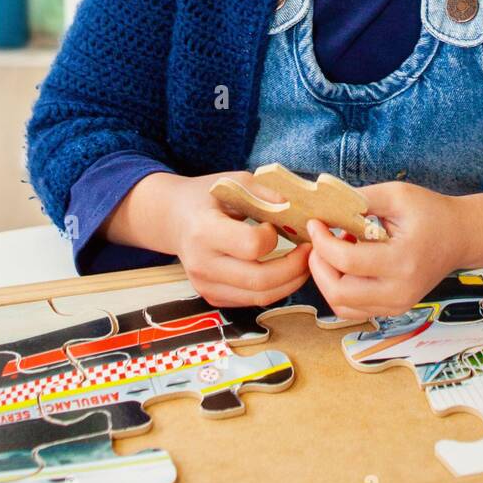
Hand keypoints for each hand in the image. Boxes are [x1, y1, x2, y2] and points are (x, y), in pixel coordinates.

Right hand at [160, 171, 311, 308]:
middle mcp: (202, 264)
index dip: (272, 237)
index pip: (251, 246)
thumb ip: (265, 193)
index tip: (274, 224)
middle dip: (295, 268)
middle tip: (309, 251)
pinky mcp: (212, 297)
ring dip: (290, 282)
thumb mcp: (233, 181)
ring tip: (303, 262)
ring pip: (260, 297)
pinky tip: (283, 271)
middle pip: (260, 280)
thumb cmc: (205, 197)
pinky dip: (275, 289)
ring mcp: (205, 285)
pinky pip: (251, 300)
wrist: (173, 219)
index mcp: (204, 231)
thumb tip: (295, 208)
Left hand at [304, 180, 463, 321]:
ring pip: (341, 305)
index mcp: (402, 261)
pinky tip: (346, 264)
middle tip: (317, 242)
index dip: (322, 242)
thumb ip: (359, 199)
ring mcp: (397, 305)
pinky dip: (340, 288)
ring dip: (327, 279)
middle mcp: (399, 291)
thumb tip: (324, 205)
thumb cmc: (431, 213)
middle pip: (338, 292)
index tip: (314, 223)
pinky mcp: (393, 308)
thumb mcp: (396, 195)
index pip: (347, 262)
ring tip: (333, 251)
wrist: (461, 237)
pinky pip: (353, 308)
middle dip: (319, 266)